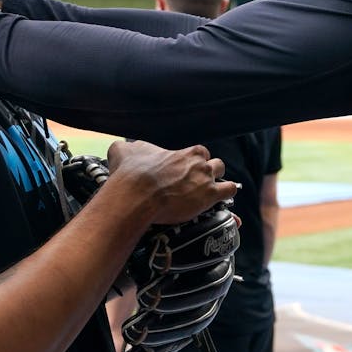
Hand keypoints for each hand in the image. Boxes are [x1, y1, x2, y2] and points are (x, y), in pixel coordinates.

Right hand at [106, 140, 238, 223]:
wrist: (136, 193)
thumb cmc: (131, 173)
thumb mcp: (124, 151)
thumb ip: (128, 149)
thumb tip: (123, 148)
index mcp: (185, 153)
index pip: (199, 153)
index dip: (194, 163)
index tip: (185, 173)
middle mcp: (199, 163)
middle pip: (215, 164)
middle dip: (208, 173)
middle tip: (196, 185)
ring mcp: (206, 179)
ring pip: (224, 176)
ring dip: (219, 184)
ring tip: (209, 195)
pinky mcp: (209, 196)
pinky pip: (229, 192)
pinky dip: (226, 197)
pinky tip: (222, 204)